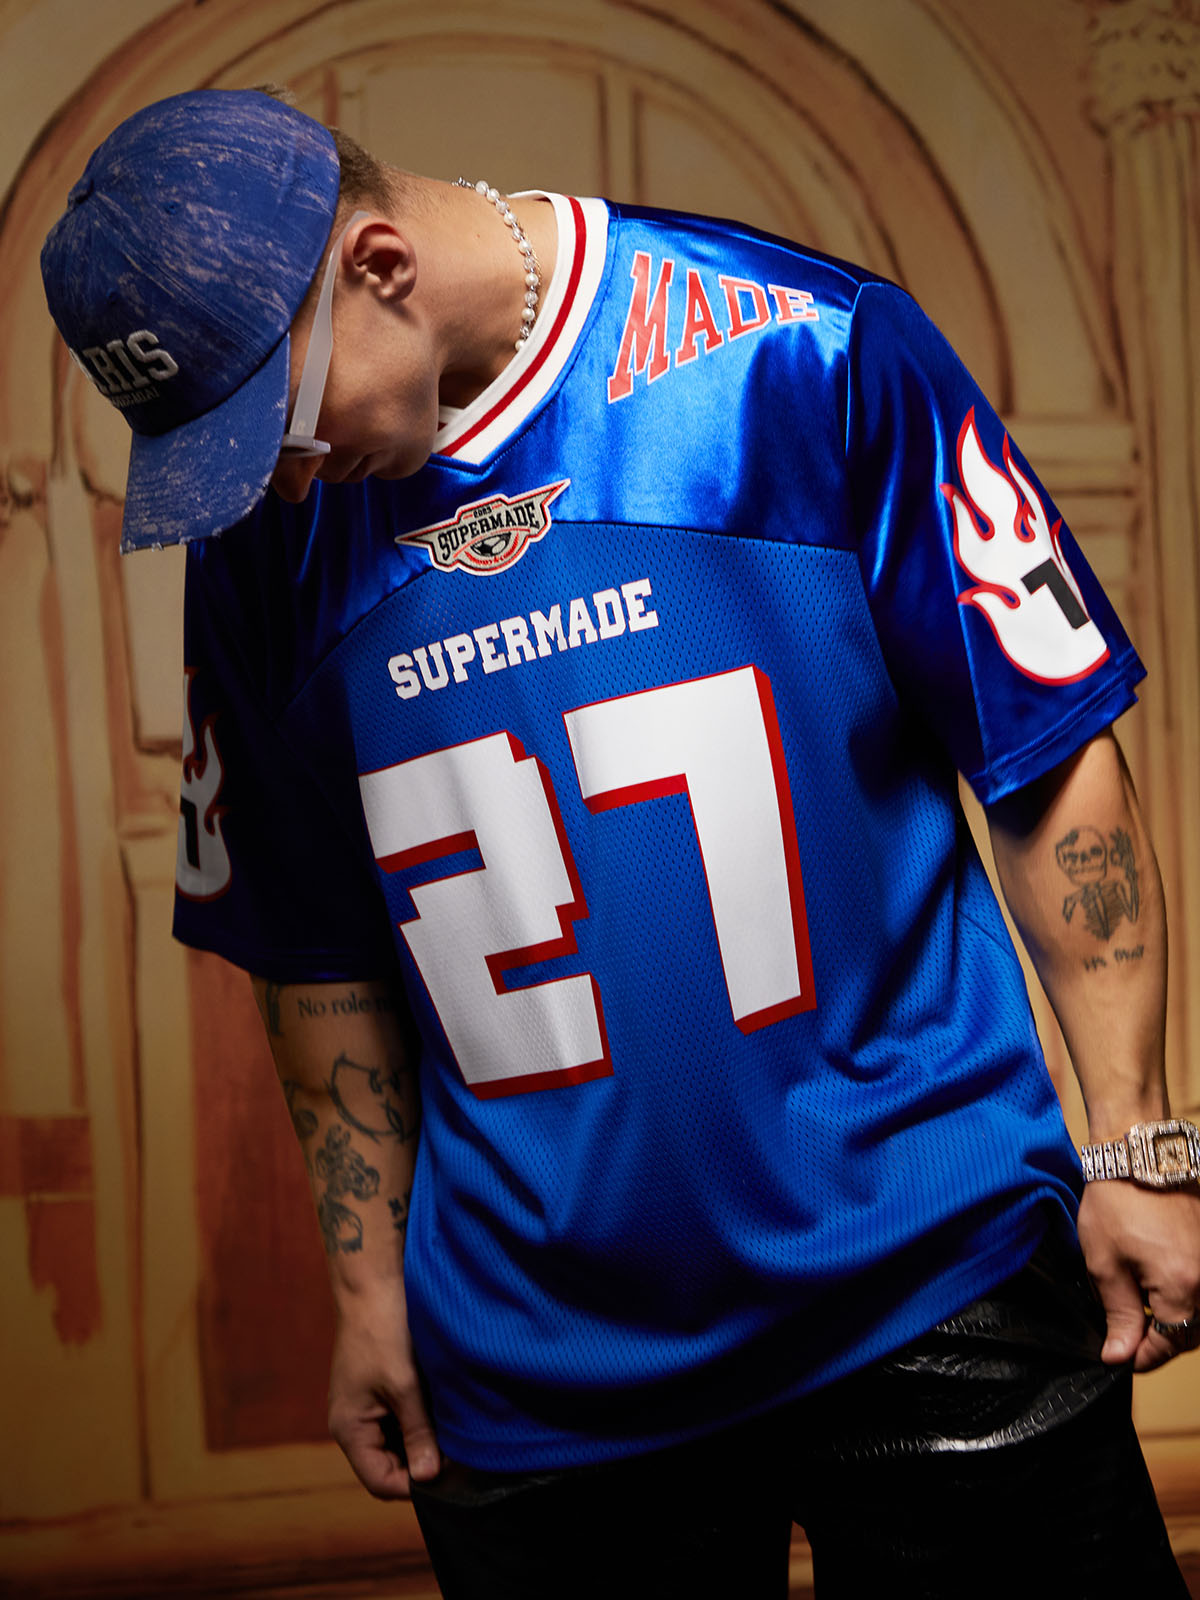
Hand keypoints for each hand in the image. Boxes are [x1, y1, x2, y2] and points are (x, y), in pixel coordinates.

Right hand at [327, 1280, 441, 1496]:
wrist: (374, 1284)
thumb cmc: (384, 1332)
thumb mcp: (405, 1386)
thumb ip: (417, 1433)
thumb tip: (429, 1478)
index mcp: (349, 1429)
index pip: (379, 1481)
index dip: (413, 1486)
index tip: (449, 1475)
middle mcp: (353, 1424)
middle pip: (388, 1465)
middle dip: (421, 1463)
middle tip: (459, 1455)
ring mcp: (366, 1407)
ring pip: (398, 1443)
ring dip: (423, 1440)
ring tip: (454, 1432)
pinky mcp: (378, 1391)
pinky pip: (400, 1420)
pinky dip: (421, 1421)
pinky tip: (444, 1411)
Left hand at [1076, 1180, 1199, 1370]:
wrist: (1138, 1152)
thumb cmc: (1116, 1201)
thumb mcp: (1105, 1264)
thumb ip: (1119, 1314)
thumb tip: (1119, 1355)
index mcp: (1182, 1287)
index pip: (1169, 1344)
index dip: (1143, 1357)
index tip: (1120, 1358)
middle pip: (1192, 1333)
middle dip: (1161, 1341)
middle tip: (1128, 1338)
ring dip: (1176, 1320)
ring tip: (1142, 1312)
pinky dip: (1186, 1296)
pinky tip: (1158, 1288)